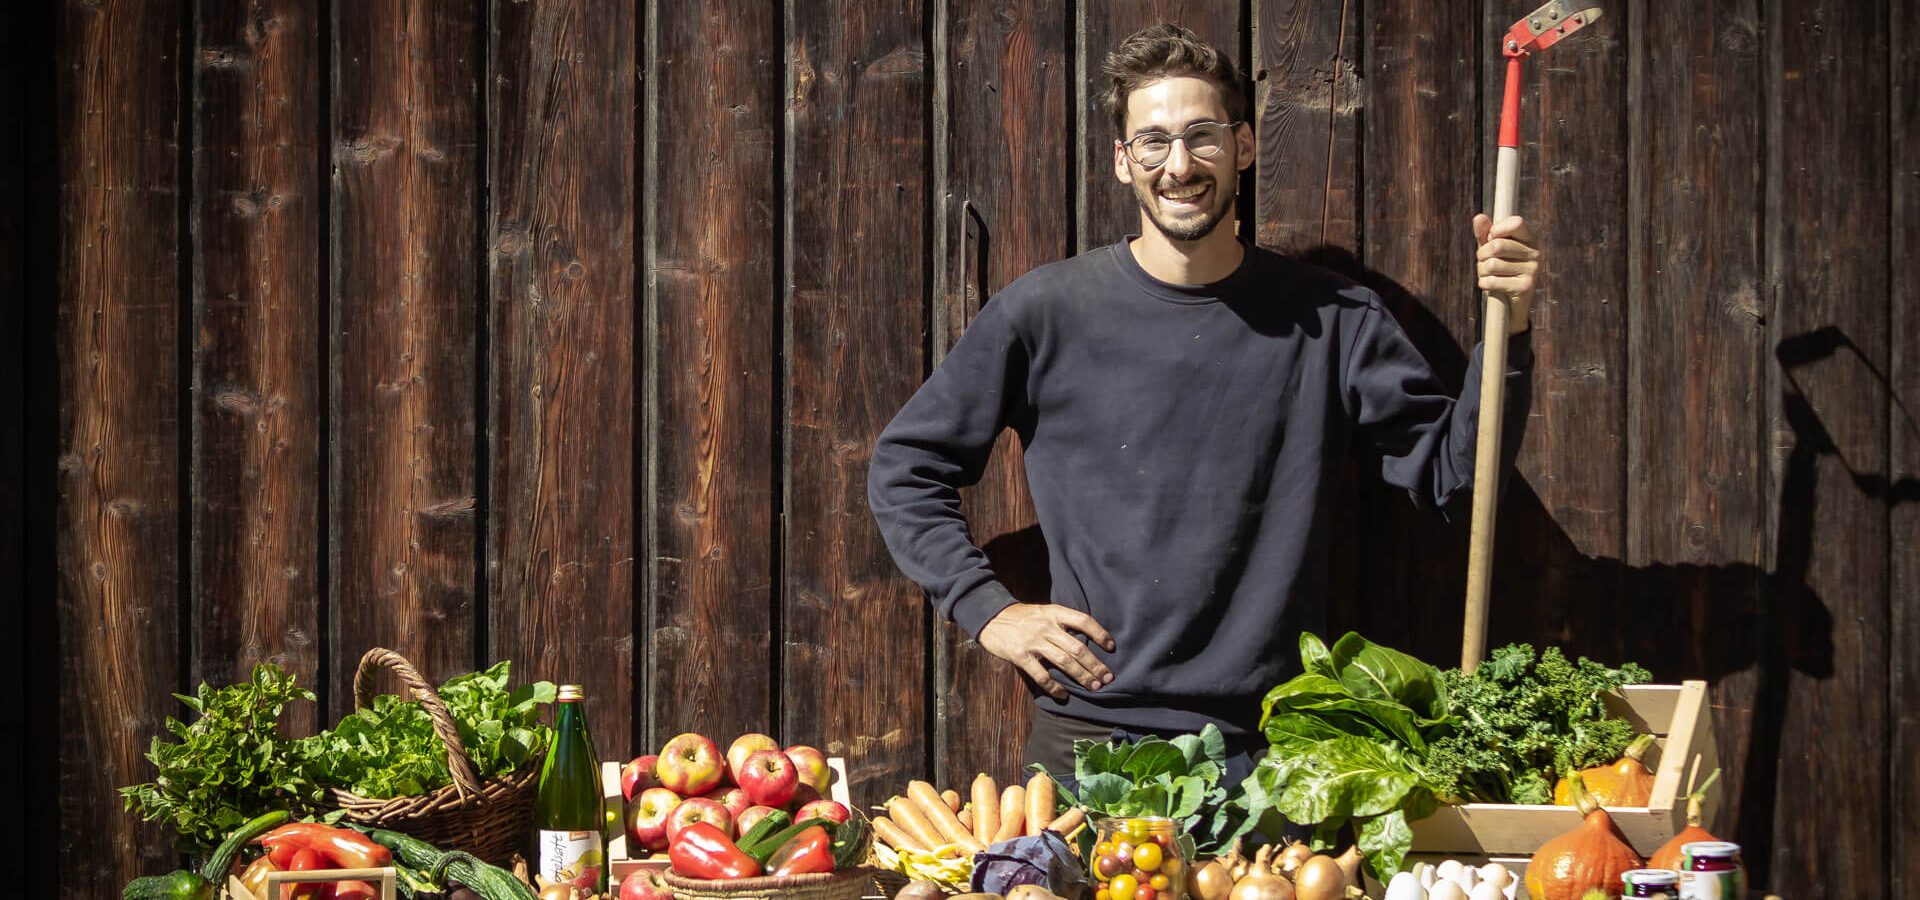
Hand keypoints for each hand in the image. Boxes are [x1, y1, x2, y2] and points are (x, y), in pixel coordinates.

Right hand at [977, 603, 1114, 699]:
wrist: (991, 617)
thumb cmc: (1021, 617)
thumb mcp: (1043, 612)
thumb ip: (1061, 623)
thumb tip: (1086, 641)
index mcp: (1054, 613)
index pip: (1083, 621)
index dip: (1100, 633)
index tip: (1111, 647)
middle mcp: (1046, 626)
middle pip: (1077, 647)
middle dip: (1095, 665)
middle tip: (1108, 678)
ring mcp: (1033, 641)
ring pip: (1064, 662)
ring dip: (1082, 676)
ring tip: (1094, 687)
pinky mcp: (1020, 656)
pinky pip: (1042, 675)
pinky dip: (1054, 687)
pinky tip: (1063, 694)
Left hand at [1472, 214, 1539, 333]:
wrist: (1510, 305)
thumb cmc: (1500, 272)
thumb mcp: (1491, 251)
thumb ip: (1485, 234)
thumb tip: (1479, 217)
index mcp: (1529, 240)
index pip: (1516, 222)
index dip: (1497, 229)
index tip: (1491, 239)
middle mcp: (1535, 254)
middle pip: (1497, 245)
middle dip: (1481, 255)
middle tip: (1483, 262)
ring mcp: (1533, 271)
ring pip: (1492, 264)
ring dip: (1481, 271)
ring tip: (1487, 275)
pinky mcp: (1526, 287)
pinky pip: (1493, 281)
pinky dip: (1484, 284)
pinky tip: (1489, 286)